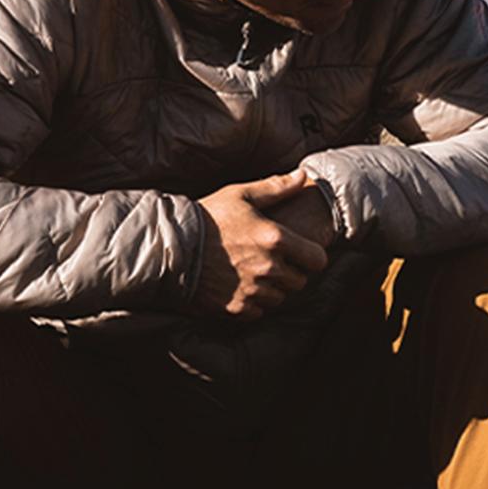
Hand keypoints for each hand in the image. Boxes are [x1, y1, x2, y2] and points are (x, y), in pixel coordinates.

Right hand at [193, 174, 333, 316]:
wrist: (170, 246)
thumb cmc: (207, 217)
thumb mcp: (241, 195)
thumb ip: (276, 188)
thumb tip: (303, 176)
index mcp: (275, 239)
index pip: (317, 260)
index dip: (312, 256)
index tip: (302, 252)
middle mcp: (268, 268)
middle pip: (300, 282)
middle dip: (292, 272)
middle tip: (275, 261)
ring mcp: (252, 291)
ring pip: (279, 298)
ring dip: (273, 289)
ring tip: (256, 273)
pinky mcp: (236, 309)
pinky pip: (259, 312)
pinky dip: (254, 303)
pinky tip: (241, 286)